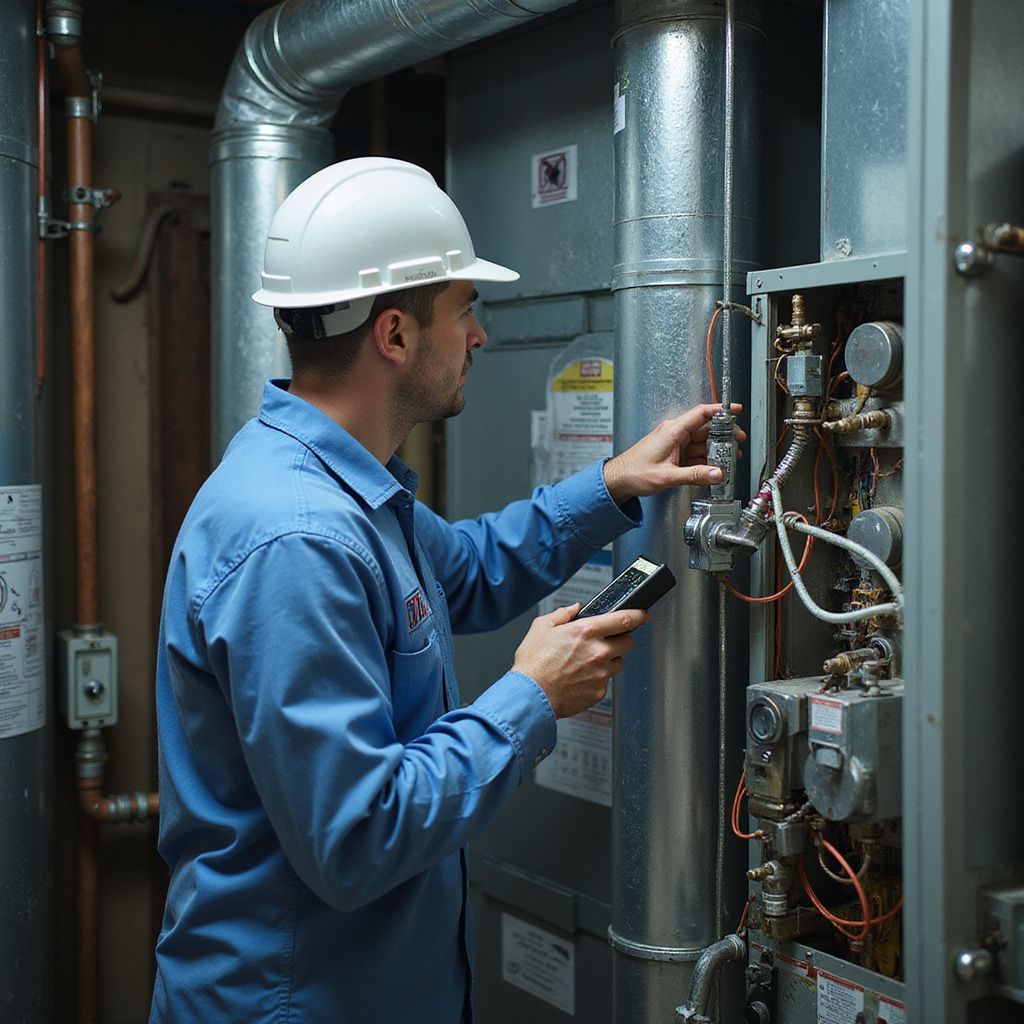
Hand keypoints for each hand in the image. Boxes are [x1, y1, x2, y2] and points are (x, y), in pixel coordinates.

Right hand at [512, 603, 647, 718]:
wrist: (530, 696)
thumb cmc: (533, 664)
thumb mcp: (541, 627)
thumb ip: (562, 614)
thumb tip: (574, 609)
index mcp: (587, 631)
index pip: (624, 619)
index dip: (638, 615)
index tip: (642, 615)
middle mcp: (598, 652)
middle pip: (628, 642)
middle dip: (620, 640)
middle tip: (605, 642)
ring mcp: (601, 673)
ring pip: (619, 663)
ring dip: (610, 660)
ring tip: (588, 663)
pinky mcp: (599, 692)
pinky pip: (607, 682)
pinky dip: (598, 678)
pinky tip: (581, 678)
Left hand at [602, 403, 745, 503]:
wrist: (618, 479)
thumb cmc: (634, 472)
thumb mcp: (667, 476)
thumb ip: (694, 475)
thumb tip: (717, 474)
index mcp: (672, 432)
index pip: (701, 414)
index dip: (720, 410)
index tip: (735, 410)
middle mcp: (674, 434)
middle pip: (705, 429)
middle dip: (723, 435)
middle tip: (738, 442)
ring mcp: (674, 443)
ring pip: (701, 442)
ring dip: (715, 449)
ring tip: (730, 457)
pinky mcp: (673, 453)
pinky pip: (694, 453)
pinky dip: (705, 459)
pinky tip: (713, 467)